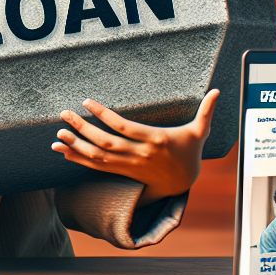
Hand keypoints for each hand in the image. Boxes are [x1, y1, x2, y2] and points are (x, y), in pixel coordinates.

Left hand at [51, 90, 219, 206]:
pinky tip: (63, 151)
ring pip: (98, 157)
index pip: (124, 127)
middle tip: (63, 115)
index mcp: (155, 140)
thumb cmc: (189, 152)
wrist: (184, 183)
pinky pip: (96, 167)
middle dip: (82, 129)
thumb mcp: (199, 133)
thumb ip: (206, 111)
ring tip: (57, 137)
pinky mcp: (122, 171)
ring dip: (76, 147)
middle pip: (105, 143)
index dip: (104, 115)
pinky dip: (79, 159)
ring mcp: (128, 165)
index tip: (87, 102)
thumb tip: (218, 91)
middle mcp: (139, 155)